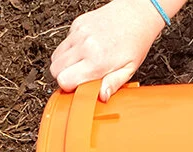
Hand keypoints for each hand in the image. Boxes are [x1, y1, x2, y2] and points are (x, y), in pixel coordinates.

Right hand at [50, 0, 165, 100]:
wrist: (137, 13)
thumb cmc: (135, 40)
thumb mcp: (129, 69)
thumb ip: (113, 84)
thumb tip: (102, 97)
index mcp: (97, 60)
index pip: (64, 80)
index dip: (69, 87)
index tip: (78, 88)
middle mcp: (85, 45)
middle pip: (55, 70)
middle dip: (64, 77)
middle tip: (79, 78)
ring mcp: (79, 32)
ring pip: (56, 56)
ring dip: (64, 65)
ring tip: (81, 65)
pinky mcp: (77, 24)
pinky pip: (63, 43)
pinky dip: (70, 50)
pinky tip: (84, 51)